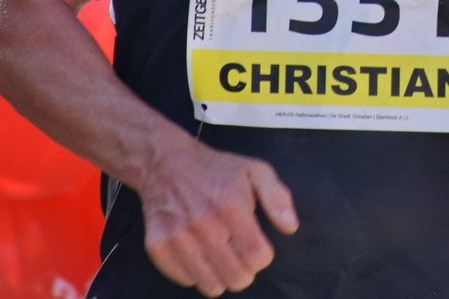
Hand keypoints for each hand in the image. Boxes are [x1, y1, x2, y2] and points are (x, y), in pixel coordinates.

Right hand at [138, 131, 298, 295]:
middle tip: (239, 253)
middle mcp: (204, 225)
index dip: (263, 257)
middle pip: (237, 278)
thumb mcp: (256, 171)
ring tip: (220, 256)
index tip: (258, 247)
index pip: (258, 258)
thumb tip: (290, 226)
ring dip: (220, 276)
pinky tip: (199, 253)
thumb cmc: (216, 169)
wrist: (167, 162)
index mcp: (232, 207)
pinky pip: (185, 280)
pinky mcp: (158, 246)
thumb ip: (278, 198)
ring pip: (211, 286)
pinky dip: (194, 273)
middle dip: (245, 270)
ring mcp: (179, 238)